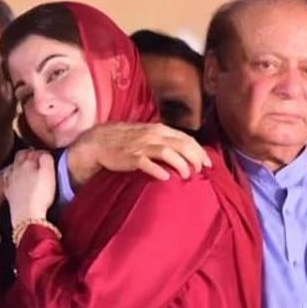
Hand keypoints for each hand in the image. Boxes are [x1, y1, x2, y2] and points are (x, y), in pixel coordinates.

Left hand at [4, 150, 55, 226]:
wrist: (28, 214)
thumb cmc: (40, 195)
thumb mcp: (49, 173)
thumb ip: (46, 159)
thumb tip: (44, 153)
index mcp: (26, 163)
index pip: (34, 151)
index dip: (42, 153)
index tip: (49, 156)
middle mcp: (16, 169)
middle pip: (21, 156)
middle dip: (29, 155)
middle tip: (39, 159)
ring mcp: (10, 181)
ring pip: (14, 166)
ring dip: (21, 165)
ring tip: (30, 168)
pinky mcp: (9, 192)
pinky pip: (9, 179)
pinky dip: (14, 176)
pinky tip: (19, 180)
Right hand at [66, 122, 211, 188]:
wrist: (98, 142)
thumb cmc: (127, 141)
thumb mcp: (149, 135)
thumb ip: (166, 141)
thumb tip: (187, 152)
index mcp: (160, 130)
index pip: (187, 138)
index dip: (200, 151)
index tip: (208, 164)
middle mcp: (153, 135)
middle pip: (182, 145)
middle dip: (195, 158)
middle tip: (201, 171)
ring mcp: (142, 146)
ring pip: (168, 152)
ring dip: (181, 164)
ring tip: (188, 176)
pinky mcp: (131, 158)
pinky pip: (147, 163)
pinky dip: (158, 170)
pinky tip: (166, 178)